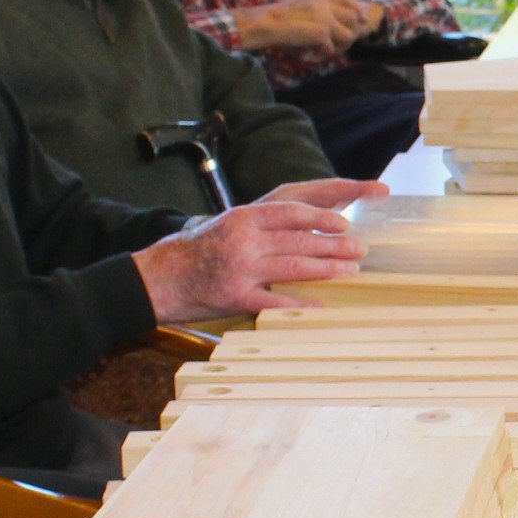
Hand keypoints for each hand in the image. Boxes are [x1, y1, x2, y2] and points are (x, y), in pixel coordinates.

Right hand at [134, 179, 387, 318]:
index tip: (344, 222)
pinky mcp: (236, 297)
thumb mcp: (227, 227)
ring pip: (294, 268)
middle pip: (299, 240)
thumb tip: (306, 228)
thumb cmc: (197, 251)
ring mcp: (240, 269)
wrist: (157, 278)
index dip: (322, 216)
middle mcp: (243, 239)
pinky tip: (322, 307)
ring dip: (327, 270)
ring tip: (351, 271)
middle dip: (334, 245)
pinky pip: (276, 303)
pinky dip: (301, 306)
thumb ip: (261, 226)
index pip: (291, 211)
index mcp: (243, 217)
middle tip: (360, 249)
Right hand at [240, 0, 383, 55]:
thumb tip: (339, 25)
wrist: (264, 23)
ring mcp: (325, 17)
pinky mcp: (321, 31)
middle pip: (354, 18)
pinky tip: (307, 56)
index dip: (357, 8)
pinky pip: (331, 50)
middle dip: (350, 33)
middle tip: (336, 46)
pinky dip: (321, 56)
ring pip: (349, 36)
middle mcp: (324, 3)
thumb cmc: (277, 20)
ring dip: (339, 48)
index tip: (362, 19)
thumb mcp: (301, 6)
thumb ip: (319, 10)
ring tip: (322, 52)